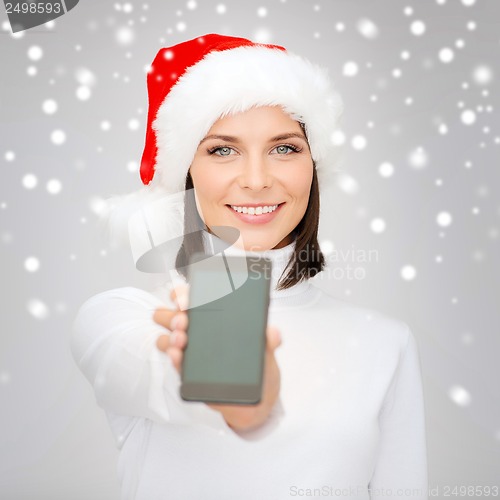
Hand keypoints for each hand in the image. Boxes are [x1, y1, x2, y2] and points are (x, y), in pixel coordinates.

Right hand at [153, 284, 281, 431]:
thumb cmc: (258, 362)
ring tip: (182, 339)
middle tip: (184, 320)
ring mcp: (190, 350)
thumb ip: (269, 338)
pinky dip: (173, 358)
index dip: (183, 294)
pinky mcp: (189, 370)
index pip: (191, 297)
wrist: (258, 394)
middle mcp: (197, 330)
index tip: (185, 298)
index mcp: (214, 316)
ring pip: (167, 337)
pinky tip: (178, 356)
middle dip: (174, 315)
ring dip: (172, 336)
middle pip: (172, 315)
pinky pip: (174, 361)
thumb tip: (273, 332)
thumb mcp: (266, 348)